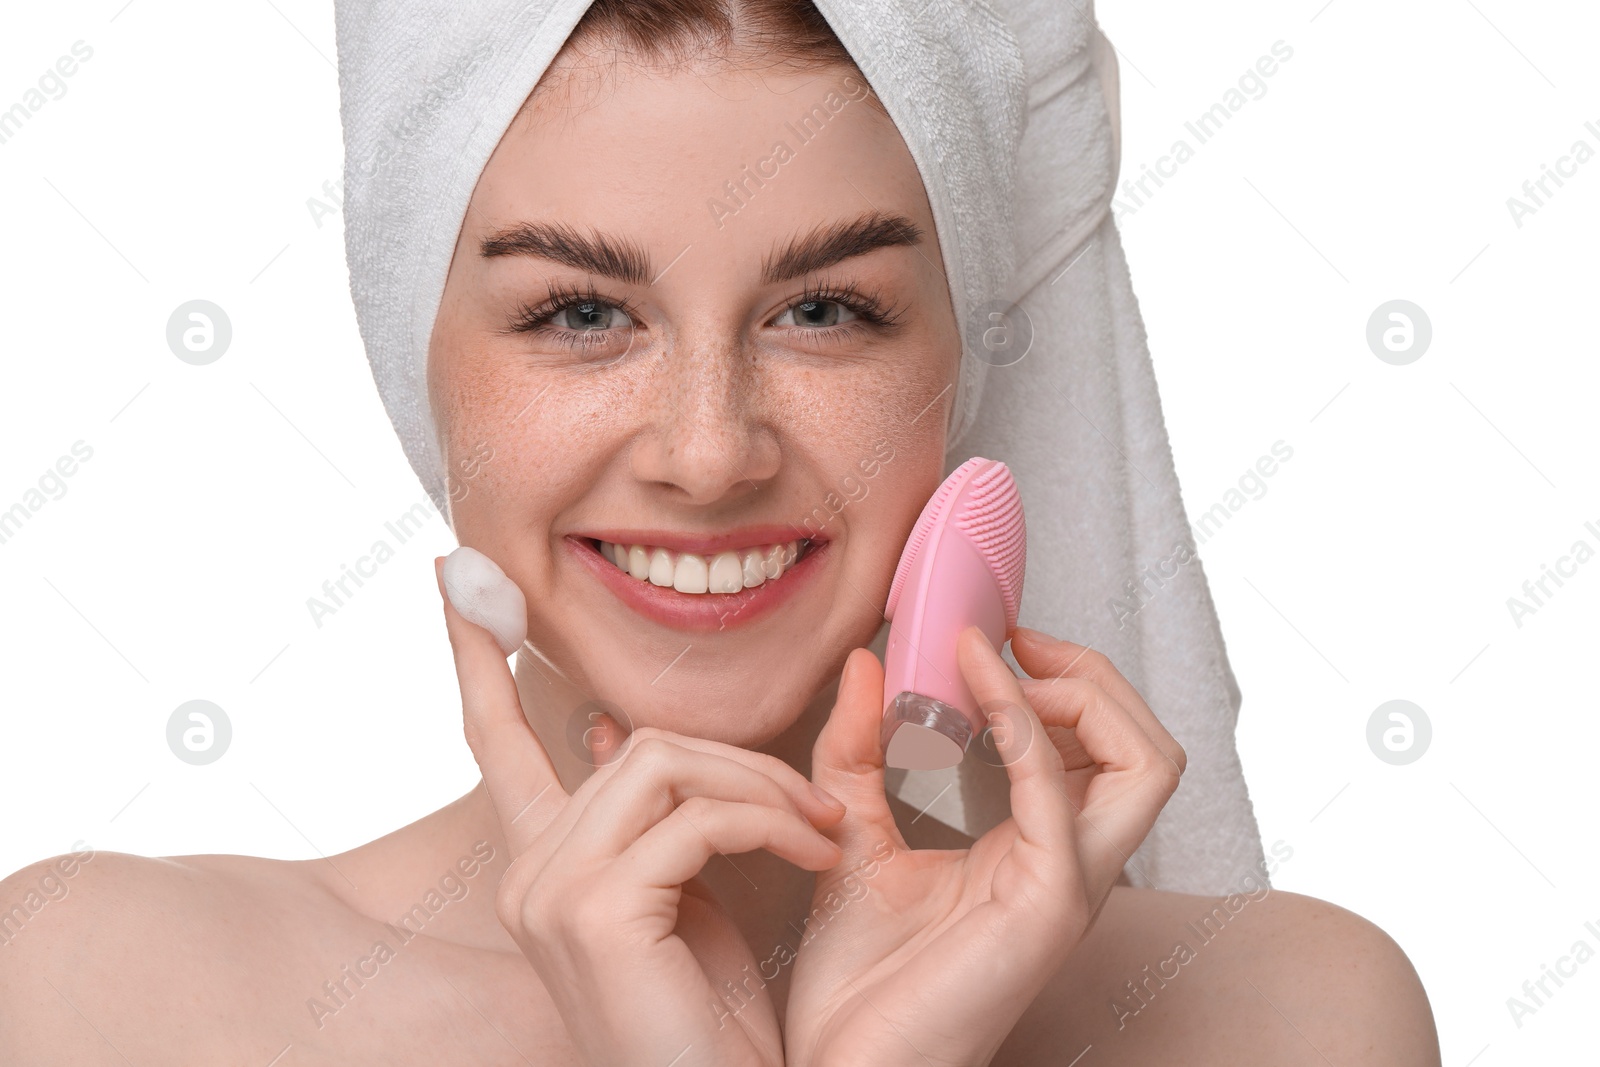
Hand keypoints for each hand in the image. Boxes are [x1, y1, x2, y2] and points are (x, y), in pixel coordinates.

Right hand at [434, 555, 848, 1066]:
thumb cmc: (712, 1021)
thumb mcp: (683, 897)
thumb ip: (652, 813)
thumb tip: (617, 726)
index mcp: (546, 864)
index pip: (498, 738)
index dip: (477, 656)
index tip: (458, 579)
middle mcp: (530, 873)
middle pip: (640, 741)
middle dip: (743, 760)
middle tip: (817, 806)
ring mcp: (552, 891)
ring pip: (669, 763)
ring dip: (766, 791)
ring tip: (823, 836)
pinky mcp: (594, 912)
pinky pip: (698, 818)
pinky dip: (773, 827)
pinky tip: (815, 860)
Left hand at [783, 626, 1185, 1066]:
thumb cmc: (859, 982)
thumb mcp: (851, 836)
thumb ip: (857, 751)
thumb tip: (864, 663)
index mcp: (1040, 851)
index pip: (1106, 750)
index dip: (1064, 680)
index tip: (988, 639)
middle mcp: (1072, 866)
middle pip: (1147, 746)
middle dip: (1090, 674)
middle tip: (1013, 640)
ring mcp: (1070, 886)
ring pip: (1146, 764)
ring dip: (1082, 693)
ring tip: (1005, 664)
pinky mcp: (1047, 904)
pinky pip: (1060, 792)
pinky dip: (1023, 722)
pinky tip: (975, 683)